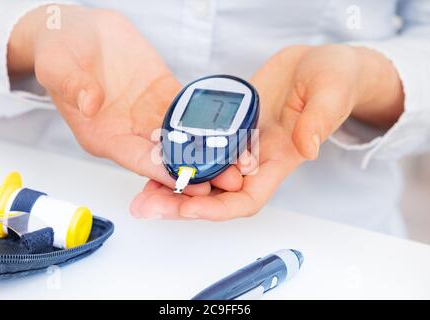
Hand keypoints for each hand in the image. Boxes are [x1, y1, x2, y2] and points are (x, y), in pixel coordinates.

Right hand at [8, 5, 244, 193]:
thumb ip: (72, 85)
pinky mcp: (164, 95)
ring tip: (241, 159)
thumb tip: (90, 102)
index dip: (165, 172)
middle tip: (230, 179)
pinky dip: (209, 121)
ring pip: (184, 139)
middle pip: (168, 158)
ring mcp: (149, 115)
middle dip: (198, 170)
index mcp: (104, 135)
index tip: (191, 180)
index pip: (138, 160)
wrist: (77, 30)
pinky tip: (232, 127)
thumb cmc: (61, 51)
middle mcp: (130, 132)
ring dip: (211, 151)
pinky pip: (189, 111)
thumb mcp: (57, 64)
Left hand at [130, 44, 403, 219]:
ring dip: (171, 185)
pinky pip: (198, 147)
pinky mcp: (226, 127)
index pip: (247, 198)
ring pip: (202, 174)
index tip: (188, 207)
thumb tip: (308, 146)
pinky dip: (177, 155)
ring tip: (142, 191)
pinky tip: (155, 154)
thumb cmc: (332, 80)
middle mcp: (255, 159)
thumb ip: (320, 118)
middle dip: (181, 204)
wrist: (315, 66)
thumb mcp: (331, 92)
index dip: (218, 208)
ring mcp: (238, 144)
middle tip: (148, 205)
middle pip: (215, 194)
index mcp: (280, 159)